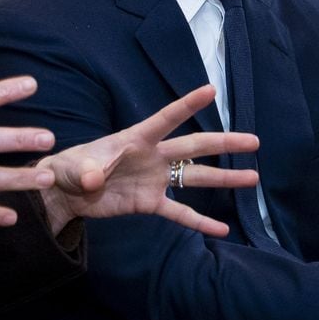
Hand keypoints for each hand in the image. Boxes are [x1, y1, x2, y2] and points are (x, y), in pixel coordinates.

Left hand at [36, 85, 258, 235]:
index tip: (211, 90)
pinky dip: (199, 221)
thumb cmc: (68, 168)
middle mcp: (152, 156)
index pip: (166, 118)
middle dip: (223, 143)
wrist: (64, 193)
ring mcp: (154, 180)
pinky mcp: (149, 203)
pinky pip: (179, 213)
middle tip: (254, 141)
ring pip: (195, 177)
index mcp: (136, 139)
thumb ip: (88, 170)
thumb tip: (95, 179)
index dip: (187, 104)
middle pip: (193, 146)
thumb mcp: (74, 166)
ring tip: (253, 178)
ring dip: (224, 178)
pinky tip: (222, 230)